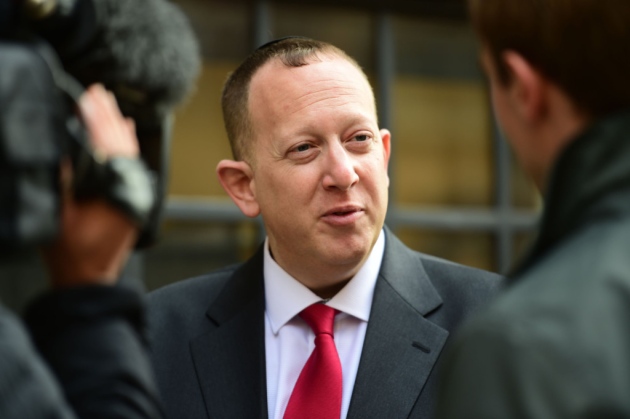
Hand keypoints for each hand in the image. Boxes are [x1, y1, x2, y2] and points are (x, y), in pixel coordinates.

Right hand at [41, 84, 140, 286]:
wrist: (89, 278)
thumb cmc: (72, 251)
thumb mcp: (58, 214)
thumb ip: (62, 179)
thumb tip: (60, 144)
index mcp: (117, 188)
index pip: (108, 143)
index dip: (96, 118)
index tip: (88, 96)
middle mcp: (132, 187)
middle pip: (121, 142)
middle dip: (108, 116)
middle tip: (98, 92)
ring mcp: (135, 192)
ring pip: (129, 151)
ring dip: (117, 127)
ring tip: (107, 104)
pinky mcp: (132, 198)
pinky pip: (132, 164)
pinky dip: (127, 145)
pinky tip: (125, 130)